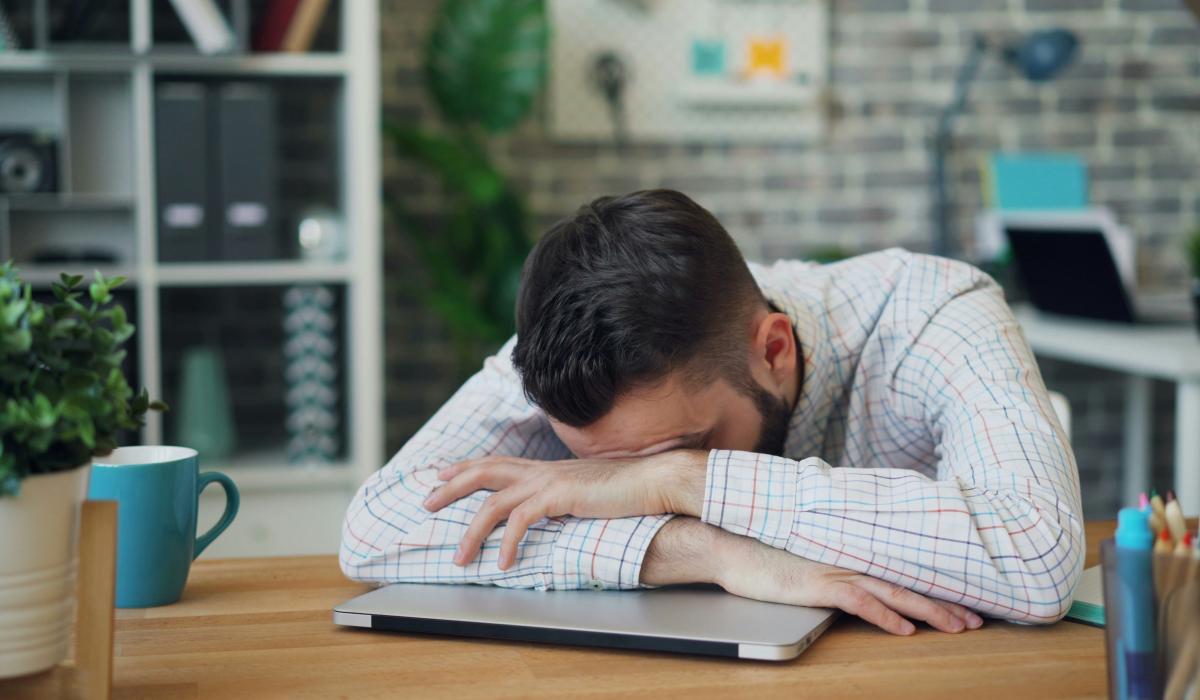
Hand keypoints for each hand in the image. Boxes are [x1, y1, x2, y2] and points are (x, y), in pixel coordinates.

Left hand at [422, 450, 705, 569]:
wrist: (655, 481)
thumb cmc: (629, 489)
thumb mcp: (589, 491)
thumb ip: (568, 497)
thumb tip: (557, 510)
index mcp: (548, 468)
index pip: (498, 462)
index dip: (467, 468)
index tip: (442, 475)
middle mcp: (543, 470)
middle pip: (484, 471)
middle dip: (451, 487)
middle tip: (426, 502)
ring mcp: (549, 481)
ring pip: (493, 502)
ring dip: (472, 531)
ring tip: (460, 558)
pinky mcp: (559, 497)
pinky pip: (521, 521)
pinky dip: (508, 543)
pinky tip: (504, 563)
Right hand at [642, 518, 983, 635]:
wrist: (731, 544)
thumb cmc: (764, 550)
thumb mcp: (806, 555)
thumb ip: (832, 559)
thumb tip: (851, 573)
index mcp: (849, 552)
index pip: (901, 571)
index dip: (934, 587)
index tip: (963, 601)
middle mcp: (850, 559)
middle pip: (908, 582)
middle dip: (946, 603)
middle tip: (978, 620)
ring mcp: (836, 570)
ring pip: (894, 591)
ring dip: (929, 610)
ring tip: (959, 626)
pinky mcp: (818, 584)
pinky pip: (860, 602)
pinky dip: (885, 615)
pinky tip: (905, 629)